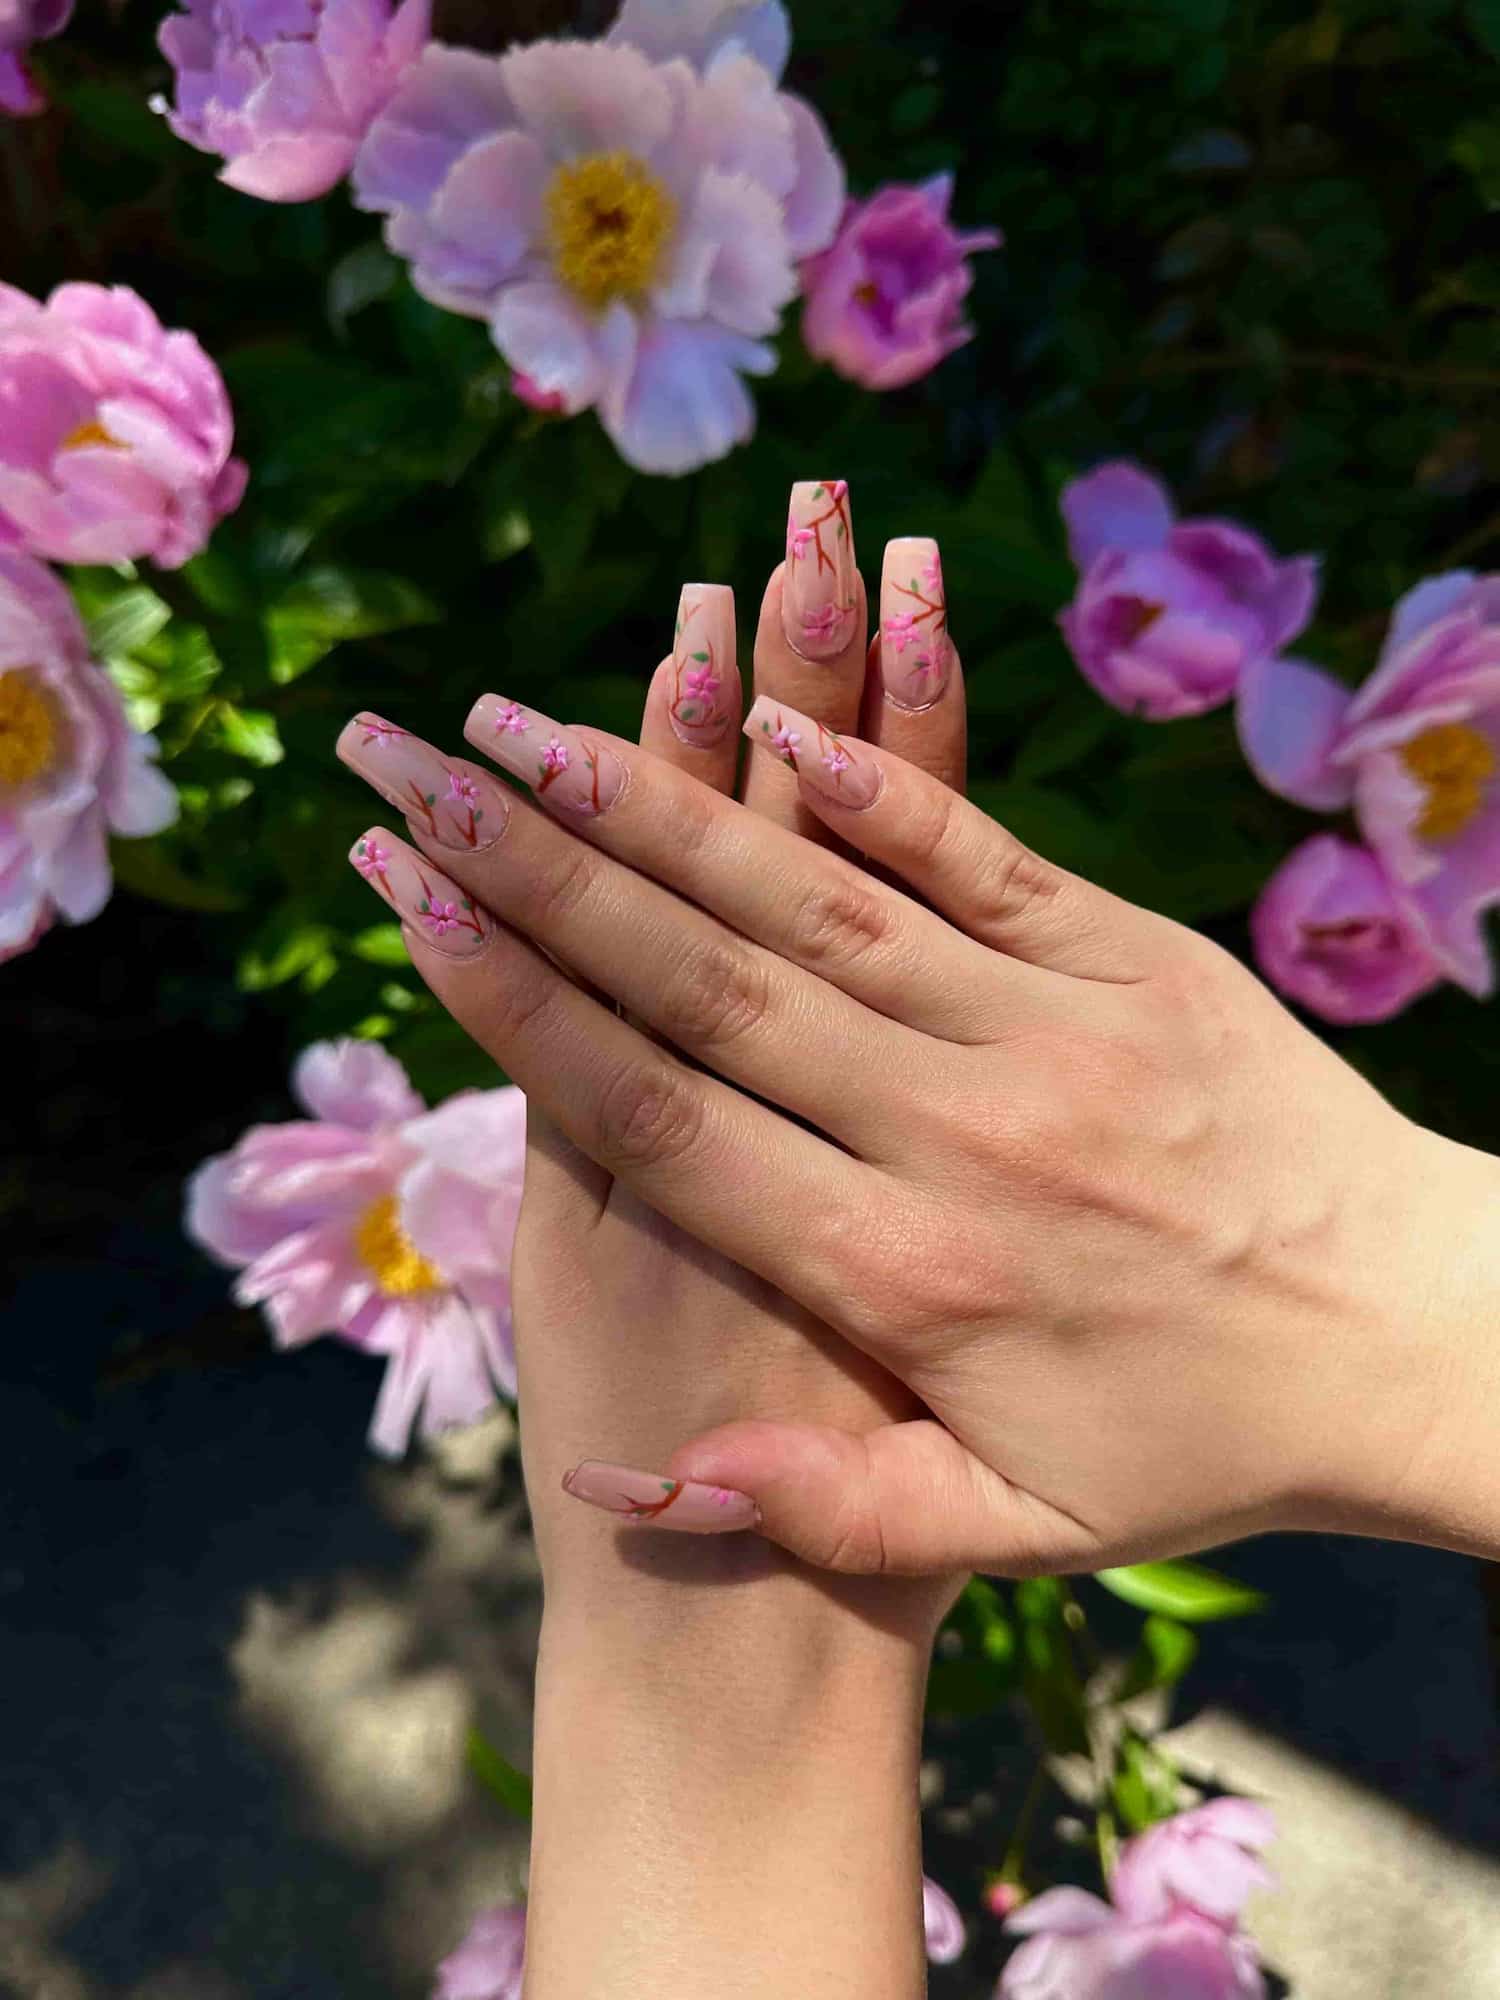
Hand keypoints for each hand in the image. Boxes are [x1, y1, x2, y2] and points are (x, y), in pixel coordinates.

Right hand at [341, 664, 1499, 1580]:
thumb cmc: (1206, 1445)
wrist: (1422, 1339)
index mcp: (903, 1275)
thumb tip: (626, 1491)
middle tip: (417, 770)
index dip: (527, 1012)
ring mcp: (1051, 1029)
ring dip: (669, 805)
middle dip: (545, 871)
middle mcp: (958, 1133)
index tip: (416, 912)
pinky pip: (979, 857)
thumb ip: (822, 1507)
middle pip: (712, 984)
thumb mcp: (1016, 1529)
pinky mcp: (1136, 958)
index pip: (668, 1120)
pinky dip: (871, 783)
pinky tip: (767, 711)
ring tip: (536, 728)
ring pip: (821, 902)